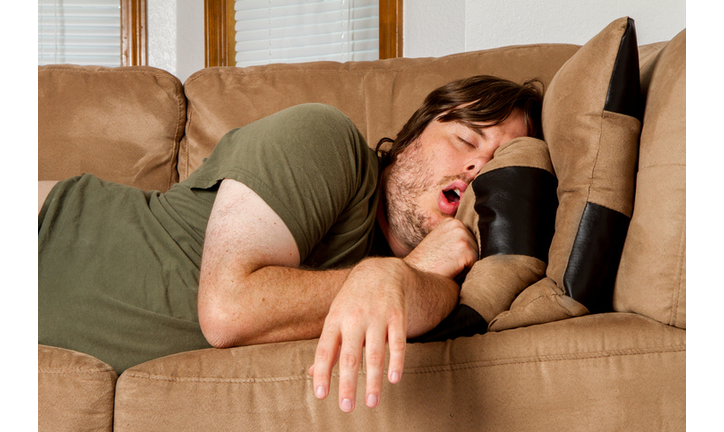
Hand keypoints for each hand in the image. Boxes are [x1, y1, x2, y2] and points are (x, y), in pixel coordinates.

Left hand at [310, 258, 411, 412]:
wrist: (381, 271)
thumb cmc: (353, 301)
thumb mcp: (336, 317)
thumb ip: (329, 346)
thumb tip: (312, 373)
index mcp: (335, 320)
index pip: (325, 350)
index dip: (323, 373)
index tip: (321, 395)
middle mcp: (354, 319)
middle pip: (350, 356)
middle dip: (348, 384)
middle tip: (346, 407)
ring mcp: (377, 317)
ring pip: (375, 353)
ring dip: (373, 380)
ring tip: (371, 402)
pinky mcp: (397, 316)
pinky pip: (398, 342)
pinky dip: (396, 362)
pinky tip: (394, 379)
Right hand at [403, 218, 477, 277]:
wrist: (414, 273)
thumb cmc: (426, 262)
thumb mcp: (439, 241)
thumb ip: (454, 237)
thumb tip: (475, 241)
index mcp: (452, 222)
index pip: (471, 239)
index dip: (461, 251)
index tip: (446, 255)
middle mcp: (458, 225)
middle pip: (476, 246)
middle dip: (465, 257)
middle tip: (446, 261)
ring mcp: (462, 236)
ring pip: (477, 255)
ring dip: (465, 265)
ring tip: (448, 265)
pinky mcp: (466, 249)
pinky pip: (476, 264)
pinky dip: (465, 271)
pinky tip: (450, 269)